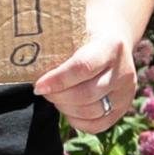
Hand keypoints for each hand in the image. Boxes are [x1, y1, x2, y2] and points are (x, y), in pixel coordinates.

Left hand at [33, 7, 136, 132]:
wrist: (112, 38)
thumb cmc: (84, 33)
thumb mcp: (74, 30)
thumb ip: (57, 45)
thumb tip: (26, 61)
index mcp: (111, 46)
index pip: (83, 67)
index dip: (57, 80)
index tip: (38, 86)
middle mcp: (124, 70)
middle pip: (86, 93)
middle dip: (58, 96)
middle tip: (42, 91)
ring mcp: (126, 92)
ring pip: (91, 111)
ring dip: (66, 108)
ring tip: (54, 97)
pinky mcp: (124, 108)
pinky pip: (98, 124)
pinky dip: (77, 121)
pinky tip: (67, 109)